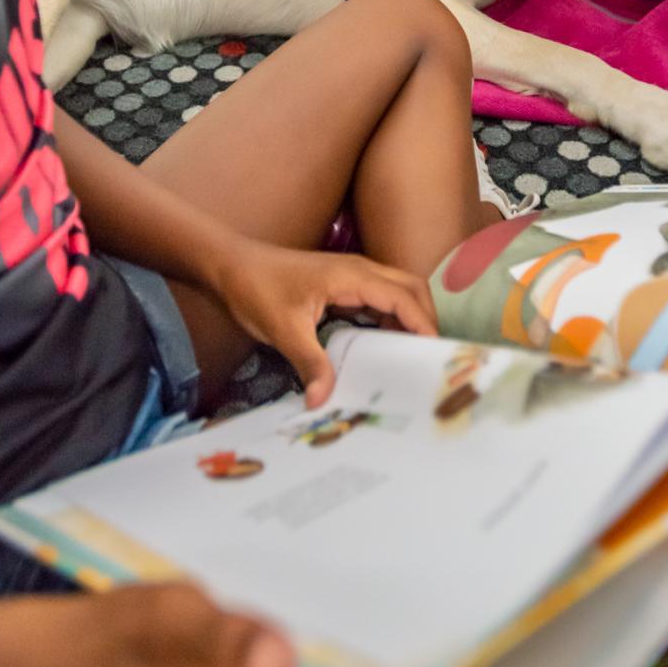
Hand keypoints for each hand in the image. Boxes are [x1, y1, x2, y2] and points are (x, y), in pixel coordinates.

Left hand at [214, 236, 436, 404]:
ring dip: (408, 319)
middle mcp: (359, 271)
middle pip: (410, 288)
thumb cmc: (257, 288)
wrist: (232, 266)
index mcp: (352, 275)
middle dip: (425, 318)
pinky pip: (377, 299)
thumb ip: (309, 363)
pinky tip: (383, 347)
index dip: (424, 323)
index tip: (435, 353)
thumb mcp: (283, 329)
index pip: (403, 297)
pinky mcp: (341, 285)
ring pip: (396, 292)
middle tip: (429, 356)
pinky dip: (389, 319)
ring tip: (412, 357)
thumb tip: (322, 400)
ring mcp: (351, 276)